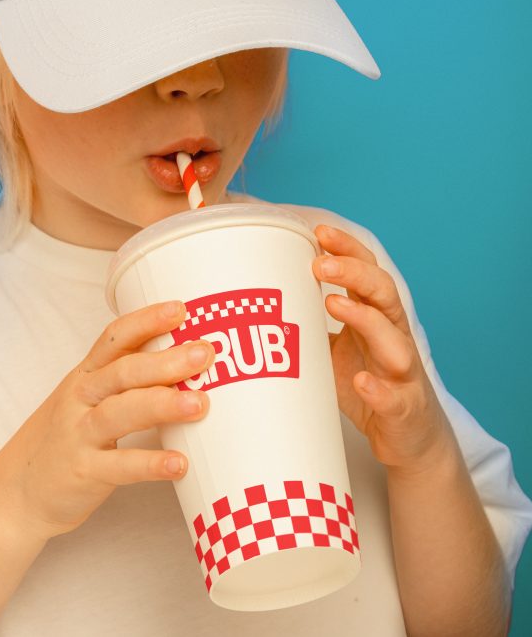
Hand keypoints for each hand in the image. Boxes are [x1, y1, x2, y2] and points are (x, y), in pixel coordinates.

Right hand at [0, 300, 213, 543]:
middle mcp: (80, 398)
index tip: (181, 309)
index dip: (146, 320)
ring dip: (162, 404)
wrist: (15, 492)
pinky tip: (180, 464)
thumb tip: (187, 365)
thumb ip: (126, 383)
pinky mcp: (83, 472)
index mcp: (85, 375)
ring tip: (200, 404)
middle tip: (205, 353)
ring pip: (121, 412)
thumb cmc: (64, 439)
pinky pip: (120, 466)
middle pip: (123, 371)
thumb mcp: (86, 400)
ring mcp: (79, 434)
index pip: (114, 338)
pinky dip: (150, 464)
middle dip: (166, 360)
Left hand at [312, 224, 455, 474]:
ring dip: (365, 319)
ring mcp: (403, 374)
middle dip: (353, 272)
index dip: (348, 249)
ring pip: (395, 340)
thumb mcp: (334, 349)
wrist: (409, 440)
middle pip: (382, 294)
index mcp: (376, 317)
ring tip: (333, 302)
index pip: (367, 272)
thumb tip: (260, 299)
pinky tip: (363, 381)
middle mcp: (394, 337)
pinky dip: (379, 389)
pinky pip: (394, 398)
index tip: (319, 230)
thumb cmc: (368, 385)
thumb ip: (309, 324)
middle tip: (319, 261)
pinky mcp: (404, 410)